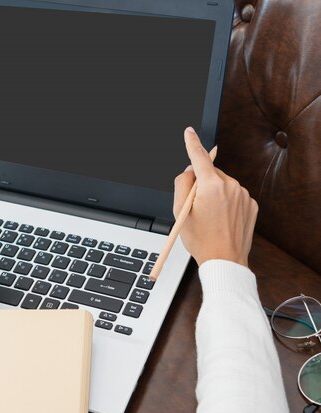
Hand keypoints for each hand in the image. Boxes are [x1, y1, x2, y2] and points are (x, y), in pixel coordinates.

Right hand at [173, 127, 257, 266]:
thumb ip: (181, 184)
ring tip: (209, 217)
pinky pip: (234, 196)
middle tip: (194, 206)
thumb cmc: (200, 239)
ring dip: (214, 194)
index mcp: (211, 186)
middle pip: (210, 173)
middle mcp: (231, 186)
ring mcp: (244, 195)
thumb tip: (189, 171)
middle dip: (201, 183)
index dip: (192, 143)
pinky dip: (226, 203)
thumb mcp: (180, 212)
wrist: (225, 261)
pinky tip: (221, 219)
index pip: (199, 157)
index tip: (189, 132)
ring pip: (222, 185)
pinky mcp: (252, 205)